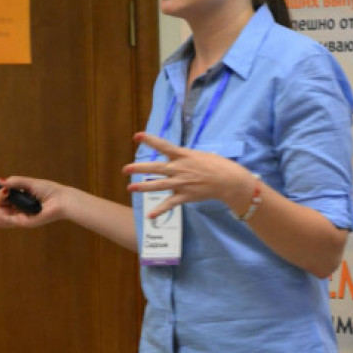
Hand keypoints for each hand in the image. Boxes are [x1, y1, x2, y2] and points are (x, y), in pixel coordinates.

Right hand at [0, 176, 66, 227]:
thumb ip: (14, 182)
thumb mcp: (28, 183)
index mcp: (19, 201)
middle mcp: (19, 211)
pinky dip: (0, 218)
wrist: (61, 199)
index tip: (4, 189)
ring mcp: (22, 218)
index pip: (2, 201)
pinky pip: (11, 221)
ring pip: (2, 219)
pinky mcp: (27, 222)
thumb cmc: (48, 190)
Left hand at [123, 134, 251, 218]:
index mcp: (183, 155)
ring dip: (143, 188)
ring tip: (130, 189)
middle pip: (155, 168)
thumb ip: (186, 157)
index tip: (137, 136)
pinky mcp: (185, 196)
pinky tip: (149, 216)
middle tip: (125, 169)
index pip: (163, 145)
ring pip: (158, 185)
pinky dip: (159, 211)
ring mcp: (181, 183)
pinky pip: (170, 204)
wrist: (227, 180)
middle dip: (139, 169)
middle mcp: (179, 168)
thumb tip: (180, 157)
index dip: (150, 140)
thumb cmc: (216, 165)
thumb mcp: (200, 155)